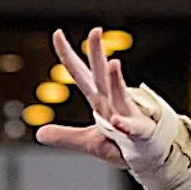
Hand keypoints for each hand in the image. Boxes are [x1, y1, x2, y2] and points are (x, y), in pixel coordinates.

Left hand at [34, 27, 156, 165]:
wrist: (150, 158)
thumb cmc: (123, 146)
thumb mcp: (89, 142)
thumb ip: (65, 137)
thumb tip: (39, 134)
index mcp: (99, 101)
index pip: (81, 75)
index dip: (69, 56)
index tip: (57, 33)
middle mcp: (113, 103)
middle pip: (102, 76)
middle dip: (98, 54)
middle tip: (95, 31)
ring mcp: (128, 116)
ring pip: (120, 96)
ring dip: (116, 81)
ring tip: (113, 63)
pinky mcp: (140, 134)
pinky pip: (133, 129)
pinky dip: (125, 125)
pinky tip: (116, 121)